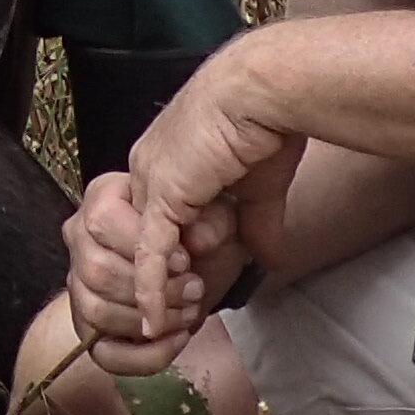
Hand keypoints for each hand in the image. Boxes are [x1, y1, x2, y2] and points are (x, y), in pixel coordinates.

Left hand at [59, 55, 300, 356]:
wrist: (266, 91)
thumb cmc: (267, 125)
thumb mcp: (260, 188)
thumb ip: (257, 224)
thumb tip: (272, 259)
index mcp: (166, 162)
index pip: (155, 222)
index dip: (174, 258)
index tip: (194, 286)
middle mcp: (148, 170)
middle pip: (142, 241)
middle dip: (169, 278)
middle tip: (193, 300)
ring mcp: (150, 182)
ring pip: (145, 252)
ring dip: (172, 283)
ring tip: (195, 296)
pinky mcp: (163, 195)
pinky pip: (150, 254)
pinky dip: (152, 291)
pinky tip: (155, 323)